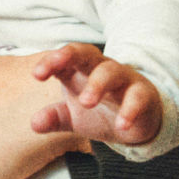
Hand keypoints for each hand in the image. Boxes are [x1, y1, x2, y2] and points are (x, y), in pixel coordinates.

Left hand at [31, 43, 162, 145]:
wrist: (138, 122)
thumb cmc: (100, 111)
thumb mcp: (73, 117)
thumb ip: (55, 118)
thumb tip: (34, 124)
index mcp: (79, 70)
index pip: (63, 59)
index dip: (50, 62)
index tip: (37, 74)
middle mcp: (100, 68)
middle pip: (85, 53)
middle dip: (70, 56)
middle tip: (56, 69)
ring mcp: (123, 79)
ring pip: (111, 71)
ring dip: (97, 84)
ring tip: (86, 103)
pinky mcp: (144, 94)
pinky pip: (137, 97)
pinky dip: (129, 110)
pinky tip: (121, 125)